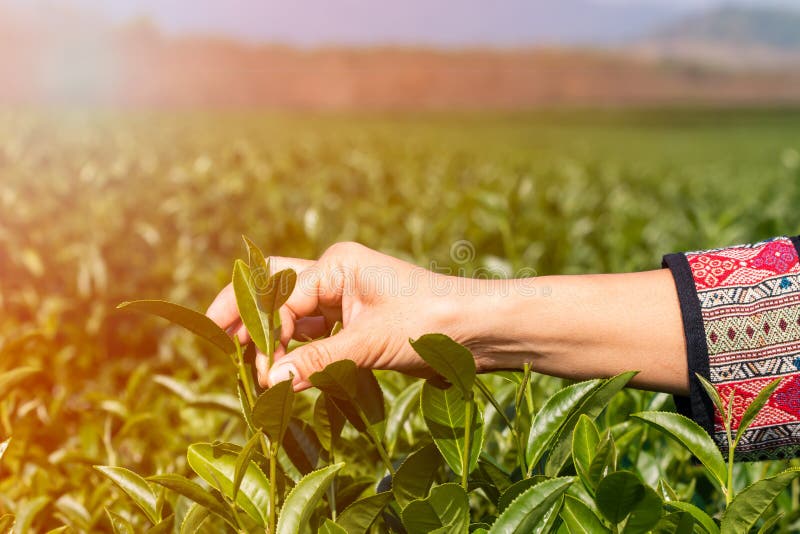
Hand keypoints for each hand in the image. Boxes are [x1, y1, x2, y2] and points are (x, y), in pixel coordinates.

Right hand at [207, 242, 476, 389]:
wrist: (478, 330)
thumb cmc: (431, 322)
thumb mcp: (370, 343)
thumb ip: (317, 361)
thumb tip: (269, 381)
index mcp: (337, 264)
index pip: (281, 298)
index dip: (265, 335)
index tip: (260, 373)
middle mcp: (336, 274)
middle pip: (276, 289)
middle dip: (247, 313)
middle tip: (218, 340)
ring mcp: (346, 296)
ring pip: (294, 314)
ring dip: (274, 338)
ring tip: (249, 366)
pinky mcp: (356, 320)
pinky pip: (316, 333)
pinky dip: (300, 351)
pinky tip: (287, 372)